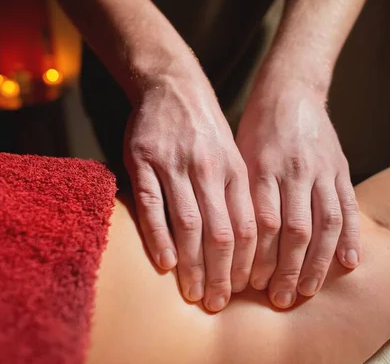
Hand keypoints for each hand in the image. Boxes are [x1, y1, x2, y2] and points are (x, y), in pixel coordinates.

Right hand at [124, 67, 255, 311]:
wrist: (173, 85)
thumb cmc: (205, 129)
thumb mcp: (232, 155)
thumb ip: (237, 195)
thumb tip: (246, 244)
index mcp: (234, 170)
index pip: (247, 226)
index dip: (246, 263)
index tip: (242, 290)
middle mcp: (208, 169)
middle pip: (220, 232)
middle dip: (220, 274)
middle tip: (216, 303)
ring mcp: (174, 164)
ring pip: (188, 223)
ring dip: (191, 264)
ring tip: (192, 293)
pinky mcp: (142, 161)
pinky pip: (152, 205)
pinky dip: (159, 237)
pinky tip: (165, 263)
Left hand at [236, 80, 359, 308]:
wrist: (289, 90)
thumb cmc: (254, 128)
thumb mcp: (235, 154)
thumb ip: (236, 193)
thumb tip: (226, 241)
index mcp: (260, 168)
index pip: (260, 223)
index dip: (256, 258)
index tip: (247, 285)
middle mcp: (292, 171)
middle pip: (293, 231)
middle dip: (286, 270)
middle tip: (278, 299)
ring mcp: (321, 170)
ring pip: (324, 224)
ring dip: (317, 263)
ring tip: (307, 291)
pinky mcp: (341, 168)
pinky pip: (349, 206)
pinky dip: (350, 237)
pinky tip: (348, 264)